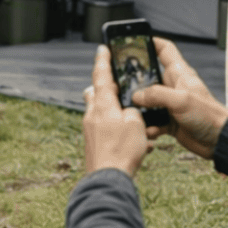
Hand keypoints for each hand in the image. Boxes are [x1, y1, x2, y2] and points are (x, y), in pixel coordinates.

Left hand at [83, 46, 151, 176]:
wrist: (108, 179)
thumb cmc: (123, 150)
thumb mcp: (136, 124)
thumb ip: (133, 111)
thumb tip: (128, 112)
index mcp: (103, 105)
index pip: (101, 76)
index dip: (103, 60)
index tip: (102, 48)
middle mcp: (92, 115)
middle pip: (95, 93)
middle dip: (105, 88)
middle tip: (119, 86)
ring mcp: (90, 130)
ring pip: (101, 112)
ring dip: (115, 112)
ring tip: (135, 121)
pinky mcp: (93, 144)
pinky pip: (105, 130)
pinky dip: (118, 131)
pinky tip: (136, 143)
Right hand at [131, 38, 227, 159]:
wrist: (218, 140)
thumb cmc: (209, 115)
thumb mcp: (182, 100)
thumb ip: (157, 95)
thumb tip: (137, 95)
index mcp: (179, 74)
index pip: (164, 49)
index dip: (150, 42)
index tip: (134, 41)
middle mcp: (172, 86)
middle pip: (149, 76)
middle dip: (135, 80)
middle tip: (121, 82)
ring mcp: (170, 104)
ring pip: (147, 101)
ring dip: (140, 108)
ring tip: (133, 112)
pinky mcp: (169, 120)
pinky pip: (152, 121)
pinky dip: (149, 126)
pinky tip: (150, 130)